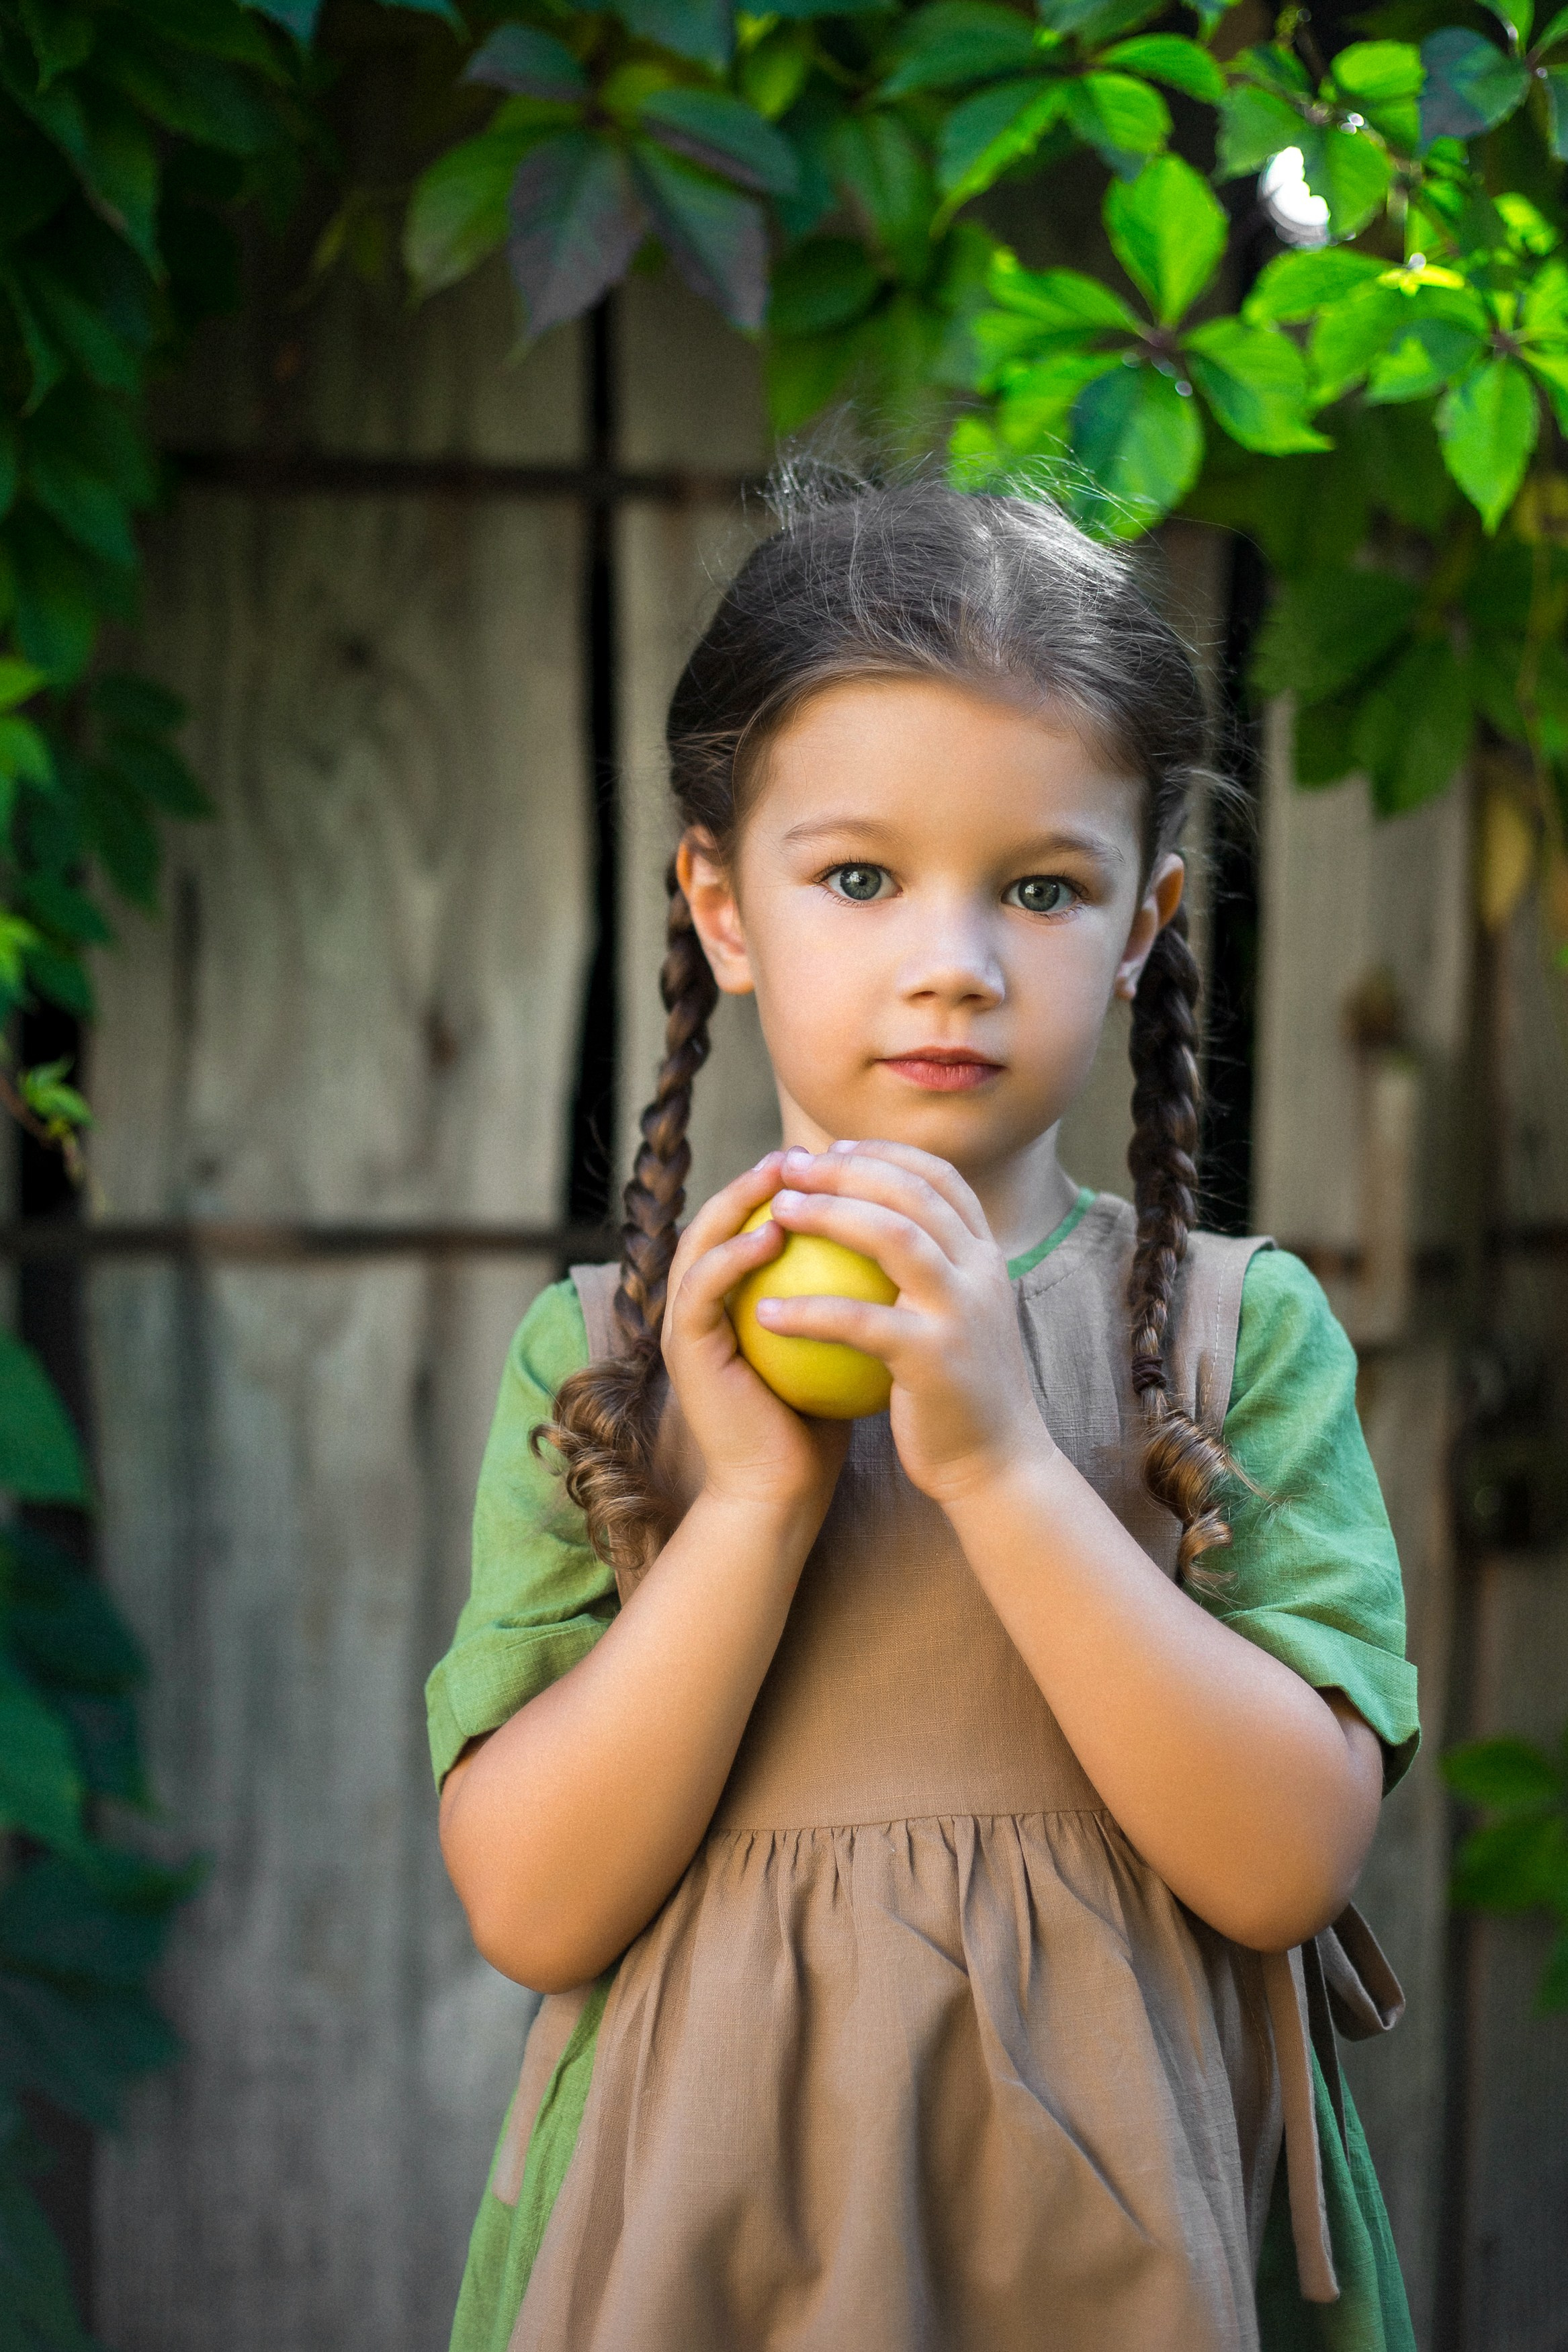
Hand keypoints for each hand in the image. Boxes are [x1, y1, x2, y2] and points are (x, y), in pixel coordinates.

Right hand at [661, 1155, 850, 1523]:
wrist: (784, 1492)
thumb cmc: (822, 1421)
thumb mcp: (839, 1342)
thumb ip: (846, 1293)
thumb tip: (901, 1243)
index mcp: (736, 1298)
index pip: (754, 1221)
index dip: (788, 1187)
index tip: (835, 1160)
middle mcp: (705, 1304)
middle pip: (721, 1216)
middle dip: (758, 1177)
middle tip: (802, 1150)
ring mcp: (688, 1325)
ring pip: (701, 1239)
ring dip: (738, 1200)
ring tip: (782, 1173)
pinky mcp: (685, 1349)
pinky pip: (702, 1286)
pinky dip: (732, 1254)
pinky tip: (769, 1232)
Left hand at [755, 1141, 1055, 1507]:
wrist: (998, 1466)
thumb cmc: (960, 1394)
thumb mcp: (959, 1319)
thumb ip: (932, 1272)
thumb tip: (874, 1228)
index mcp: (986, 1257)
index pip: (939, 1178)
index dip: (885, 1152)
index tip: (834, 1148)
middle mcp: (982, 1272)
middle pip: (911, 1193)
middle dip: (847, 1168)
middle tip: (790, 1166)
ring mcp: (962, 1311)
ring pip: (894, 1237)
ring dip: (829, 1214)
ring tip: (777, 1212)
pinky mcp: (934, 1358)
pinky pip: (860, 1321)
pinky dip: (809, 1311)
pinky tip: (764, 1313)